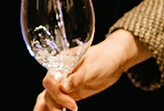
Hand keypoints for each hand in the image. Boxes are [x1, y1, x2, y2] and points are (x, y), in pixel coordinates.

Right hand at [33, 30, 151, 110]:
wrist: (115, 60)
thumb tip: (63, 87)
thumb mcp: (92, 66)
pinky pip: (59, 103)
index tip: (72, 105)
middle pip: (48, 93)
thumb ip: (77, 77)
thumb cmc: (103, 58)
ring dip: (49, 108)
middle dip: (52, 106)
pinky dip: (56, 108)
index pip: (50, 81)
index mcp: (60, 64)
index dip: (58, 95)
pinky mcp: (71, 94)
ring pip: (50, 99)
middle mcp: (60, 75)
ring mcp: (65, 85)